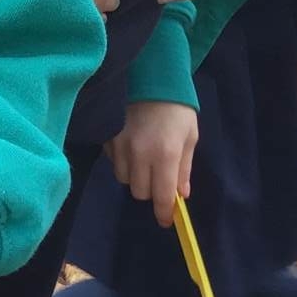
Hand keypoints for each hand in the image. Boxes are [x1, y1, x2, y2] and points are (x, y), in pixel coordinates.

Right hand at [106, 100, 197, 227]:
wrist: (150, 76)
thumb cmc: (176, 109)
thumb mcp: (189, 137)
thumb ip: (184, 168)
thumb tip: (181, 194)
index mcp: (165, 155)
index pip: (161, 196)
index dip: (164, 212)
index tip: (165, 219)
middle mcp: (140, 154)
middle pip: (139, 192)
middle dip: (150, 190)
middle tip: (158, 178)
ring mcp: (120, 146)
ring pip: (124, 179)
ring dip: (134, 176)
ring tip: (143, 160)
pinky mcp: (107, 137)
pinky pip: (113, 161)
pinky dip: (122, 161)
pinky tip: (130, 147)